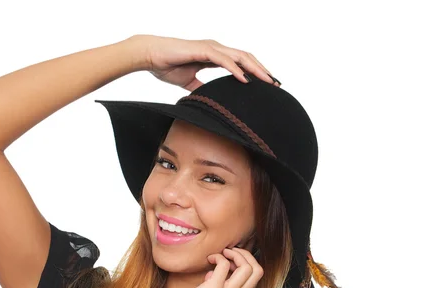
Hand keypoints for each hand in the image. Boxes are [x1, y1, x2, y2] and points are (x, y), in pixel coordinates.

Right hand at [132, 34, 276, 91]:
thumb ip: (200, 88)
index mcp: (215, 56)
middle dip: (262, 71)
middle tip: (276, 85)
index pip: (241, 63)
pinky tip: (246, 79)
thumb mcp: (188, 82)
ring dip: (256, 69)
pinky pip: (224, 60)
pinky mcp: (203, 51)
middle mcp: (216, 49)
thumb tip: (207, 99)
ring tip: (268, 81)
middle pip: (246, 59)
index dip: (255, 73)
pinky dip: (236, 69)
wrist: (151, 56)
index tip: (267, 86)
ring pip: (240, 57)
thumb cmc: (167, 66)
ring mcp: (211, 48)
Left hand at [165, 247, 263, 287]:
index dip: (245, 266)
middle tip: (231, 253)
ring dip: (236, 254)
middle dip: (247, 256)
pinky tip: (210, 259)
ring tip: (223, 254)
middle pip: (258, 271)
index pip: (255, 280)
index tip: (231, 264)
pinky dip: (219, 257)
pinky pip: (224, 264)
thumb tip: (212, 273)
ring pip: (249, 267)